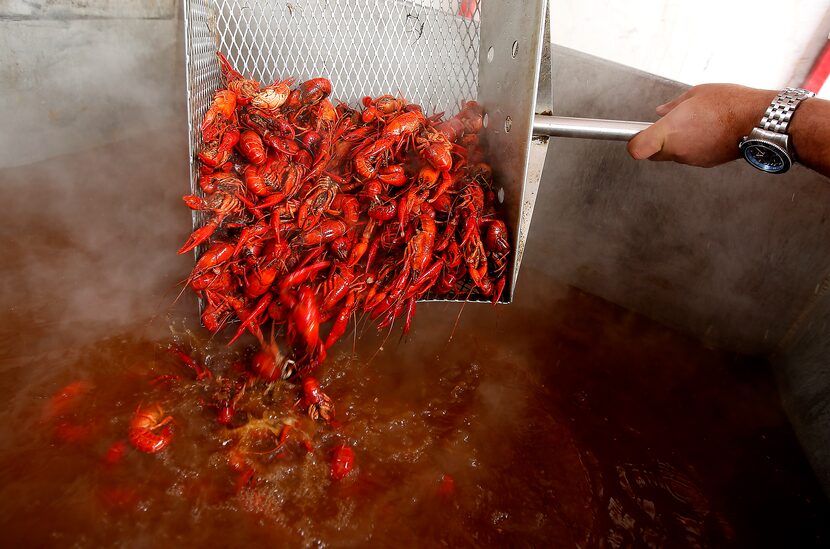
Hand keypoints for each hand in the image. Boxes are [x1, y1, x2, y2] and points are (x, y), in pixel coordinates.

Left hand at [627, 84, 776, 167]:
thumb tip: (660, 112)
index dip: (633, 143)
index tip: (635, 135)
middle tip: (665, 127)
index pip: (637, 149)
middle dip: (654, 143)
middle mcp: (678, 150)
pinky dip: (693, 147)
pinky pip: (691, 156)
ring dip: (677, 143)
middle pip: (653, 154)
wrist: (760, 121)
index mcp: (670, 131)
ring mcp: (692, 159)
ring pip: (674, 155)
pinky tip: (707, 132)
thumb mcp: (696, 94)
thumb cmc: (730, 103)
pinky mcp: (705, 163)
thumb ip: (673, 105)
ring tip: (695, 124)